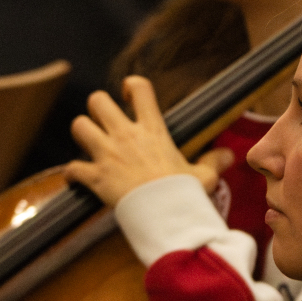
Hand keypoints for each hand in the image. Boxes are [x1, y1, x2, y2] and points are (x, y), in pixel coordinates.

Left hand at [65, 76, 233, 204]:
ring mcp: (107, 154)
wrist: (164, 214)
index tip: (130, 96)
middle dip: (97, 109)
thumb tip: (229, 156)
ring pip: (78, 126)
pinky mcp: (95, 176)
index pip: (140, 88)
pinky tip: (78, 179)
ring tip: (90, 145)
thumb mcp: (204, 177)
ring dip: (82, 134)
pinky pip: (73, 168)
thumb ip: (213, 163)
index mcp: (152, 130)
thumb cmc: (184, 193)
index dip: (131, 86)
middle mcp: (126, 135)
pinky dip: (73, 174)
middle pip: (97, 100)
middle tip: (105, 122)